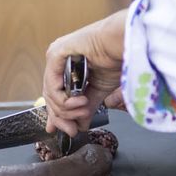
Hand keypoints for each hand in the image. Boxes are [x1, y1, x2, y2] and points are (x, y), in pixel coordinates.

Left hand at [43, 10, 128, 134]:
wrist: (124, 44)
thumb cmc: (116, 59)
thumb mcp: (98, 91)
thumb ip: (86, 108)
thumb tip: (80, 126)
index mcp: (66, 67)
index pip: (54, 95)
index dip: (57, 116)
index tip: (66, 130)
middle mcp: (57, 61)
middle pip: (50, 97)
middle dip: (62, 117)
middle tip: (74, 130)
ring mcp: (55, 56)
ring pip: (50, 93)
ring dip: (67, 109)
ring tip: (84, 111)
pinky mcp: (56, 54)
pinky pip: (52, 84)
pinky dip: (63, 99)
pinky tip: (79, 102)